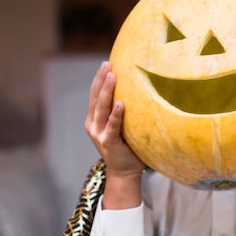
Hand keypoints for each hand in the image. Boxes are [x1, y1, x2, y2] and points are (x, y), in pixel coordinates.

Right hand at [85, 61, 144, 207]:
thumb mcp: (123, 126)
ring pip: (101, 108)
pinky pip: (112, 126)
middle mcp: (93, 125)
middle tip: (107, 64)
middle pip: (95, 98)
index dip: (99, 79)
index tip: (106, 63)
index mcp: (94, 119)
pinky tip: (120, 103)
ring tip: (112, 76)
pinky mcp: (108, 143)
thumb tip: (142, 90)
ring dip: (106, 91)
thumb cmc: (128, 147)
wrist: (125, 172)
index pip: (95, 95)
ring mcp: (99, 134)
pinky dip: (115, 114)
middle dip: (100, 80)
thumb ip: (124, 113)